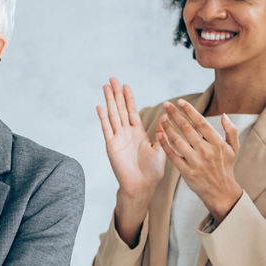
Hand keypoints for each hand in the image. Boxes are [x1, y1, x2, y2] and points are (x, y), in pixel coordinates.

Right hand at [97, 78, 166, 244]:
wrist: (142, 186)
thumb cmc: (152, 171)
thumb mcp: (160, 149)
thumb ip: (161, 132)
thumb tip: (166, 115)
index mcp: (138, 133)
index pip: (132, 111)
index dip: (128, 98)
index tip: (126, 85)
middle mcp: (126, 133)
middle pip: (120, 109)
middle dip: (117, 94)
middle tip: (112, 79)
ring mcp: (118, 138)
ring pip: (113, 115)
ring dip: (109, 101)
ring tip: (105, 87)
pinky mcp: (111, 146)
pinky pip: (107, 129)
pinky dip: (103, 118)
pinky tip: (99, 106)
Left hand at [158, 99, 242, 221]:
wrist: (221, 192)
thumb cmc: (226, 167)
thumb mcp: (233, 148)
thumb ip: (231, 130)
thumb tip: (223, 115)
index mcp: (217, 143)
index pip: (201, 123)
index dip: (190, 111)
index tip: (180, 102)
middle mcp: (206, 151)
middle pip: (187, 129)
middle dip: (175, 115)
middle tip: (166, 105)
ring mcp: (196, 162)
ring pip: (178, 141)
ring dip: (168, 128)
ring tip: (162, 118)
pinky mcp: (186, 172)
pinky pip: (173, 156)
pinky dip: (165, 145)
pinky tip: (159, 136)